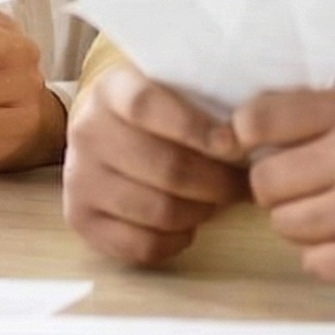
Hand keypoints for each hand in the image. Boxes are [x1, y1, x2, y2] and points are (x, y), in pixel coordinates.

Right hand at [61, 65, 247, 265]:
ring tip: (215, 203)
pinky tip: (187, 227)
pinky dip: (175, 241)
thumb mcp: (171, 88)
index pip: (147, 106)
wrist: (103, 132)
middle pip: (164, 168)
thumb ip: (204, 99)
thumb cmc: (156, 113)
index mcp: (111, 90)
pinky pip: (141, 245)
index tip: (233, 144)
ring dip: (200, 212)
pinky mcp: (80, 218)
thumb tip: (255, 136)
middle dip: (217, 183)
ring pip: (158, 211)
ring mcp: (79, 178)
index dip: (193, 127)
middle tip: (242, 185)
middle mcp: (88, 132)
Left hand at [233, 89, 334, 295]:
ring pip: (283, 224)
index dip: (245, 135)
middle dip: (279, 187)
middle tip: (313, 186)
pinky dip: (326, 257)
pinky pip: (310, 262)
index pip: (257, 119)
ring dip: (302, 224)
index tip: (253, 145)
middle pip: (263, 180)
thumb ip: (305, 112)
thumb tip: (230, 128)